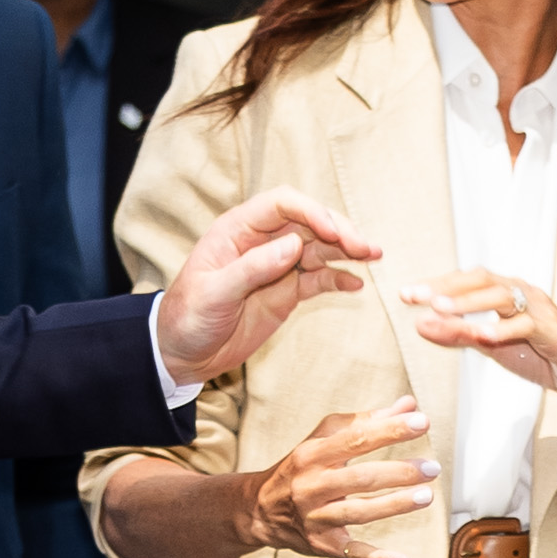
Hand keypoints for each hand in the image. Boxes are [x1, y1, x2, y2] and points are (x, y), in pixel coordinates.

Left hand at [154, 188, 380, 385]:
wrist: (183, 353)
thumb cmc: (188, 317)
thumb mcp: (214, 293)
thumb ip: (253, 268)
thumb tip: (294, 245)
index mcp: (238, 230)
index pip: (282, 204)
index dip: (311, 211)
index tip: (332, 231)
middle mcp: (262, 241)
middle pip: (309, 222)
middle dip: (339, 230)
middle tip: (364, 248)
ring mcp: (278, 266)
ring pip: (319, 248)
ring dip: (347, 250)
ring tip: (373, 256)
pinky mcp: (287, 291)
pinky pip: (318, 278)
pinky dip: (339, 278)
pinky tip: (356, 284)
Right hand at [242, 396, 435, 557]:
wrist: (260, 509)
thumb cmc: (301, 468)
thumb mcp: (323, 439)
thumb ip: (365, 421)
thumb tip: (408, 405)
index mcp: (312, 454)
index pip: (356, 439)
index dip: (390, 430)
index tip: (422, 422)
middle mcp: (312, 486)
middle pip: (360, 478)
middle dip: (398, 472)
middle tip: (432, 467)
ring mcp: (316, 517)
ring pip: (359, 513)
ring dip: (394, 506)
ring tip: (426, 497)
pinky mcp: (322, 544)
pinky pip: (353, 552)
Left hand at [403, 270, 556, 439]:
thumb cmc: (539, 356)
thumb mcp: (491, 346)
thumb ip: (458, 334)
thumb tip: (419, 324)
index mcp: (507, 292)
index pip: (467, 279)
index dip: (437, 284)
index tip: (407, 294)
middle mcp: (524, 293)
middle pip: (482, 281)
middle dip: (446, 288)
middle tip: (417, 297)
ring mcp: (541, 310)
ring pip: (501, 298)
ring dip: (469, 303)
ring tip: (441, 310)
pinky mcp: (554, 332)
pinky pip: (526, 325)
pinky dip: (502, 329)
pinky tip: (480, 335)